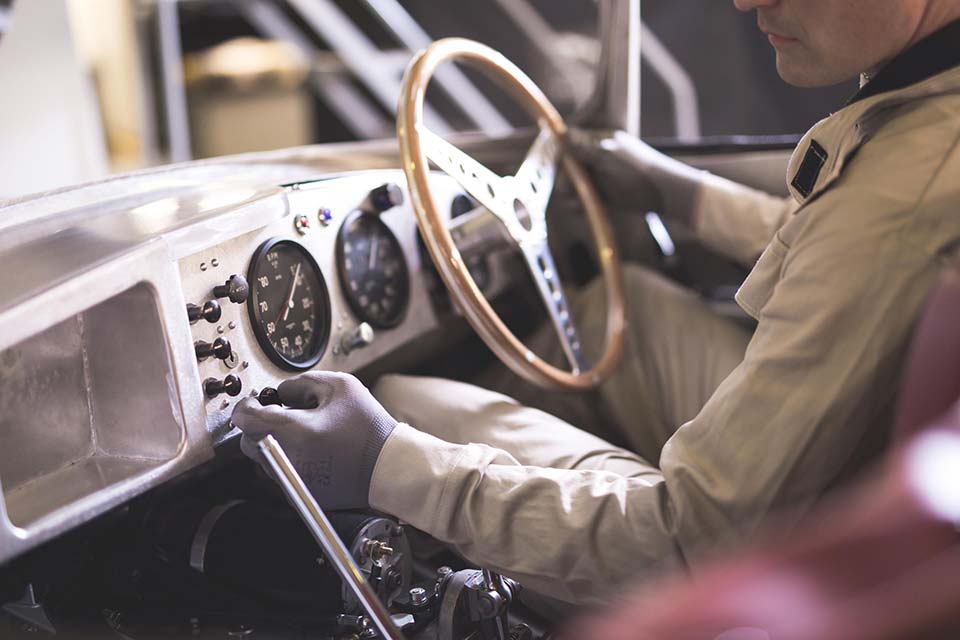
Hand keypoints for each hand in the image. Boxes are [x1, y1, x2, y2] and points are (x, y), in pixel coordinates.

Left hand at [231, 371, 397, 509]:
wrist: (390, 468)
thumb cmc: (369, 429)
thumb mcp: (341, 387)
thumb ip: (303, 383)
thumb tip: (282, 392)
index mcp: (294, 431)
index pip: (246, 419)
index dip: (245, 406)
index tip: (253, 402)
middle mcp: (287, 460)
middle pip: (250, 442)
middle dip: (261, 426)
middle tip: (282, 414)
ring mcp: (292, 480)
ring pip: (265, 459)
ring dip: (275, 443)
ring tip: (305, 434)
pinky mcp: (300, 494)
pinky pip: (282, 473)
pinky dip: (290, 460)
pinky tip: (315, 452)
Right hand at [567, 129, 705, 223]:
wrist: (667, 194)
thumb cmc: (637, 172)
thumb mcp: (606, 157)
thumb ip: (582, 148)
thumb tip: (561, 134)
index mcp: (603, 142)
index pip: (574, 145)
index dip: (563, 157)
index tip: (556, 169)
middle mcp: (604, 158)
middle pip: (576, 167)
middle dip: (568, 180)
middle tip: (567, 192)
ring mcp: (608, 177)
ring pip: (582, 184)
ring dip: (573, 193)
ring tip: (574, 204)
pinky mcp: (611, 196)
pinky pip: (592, 198)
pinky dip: (583, 203)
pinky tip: (579, 209)